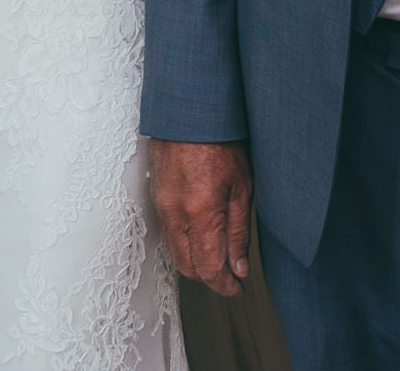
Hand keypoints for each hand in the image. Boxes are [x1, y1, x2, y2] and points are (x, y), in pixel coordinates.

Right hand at [151, 138, 253, 295]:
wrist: (189, 110)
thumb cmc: (220, 141)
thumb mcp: (242, 187)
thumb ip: (239, 232)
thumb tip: (238, 267)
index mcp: (200, 213)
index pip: (208, 268)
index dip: (224, 286)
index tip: (237, 289)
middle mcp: (175, 214)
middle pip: (188, 266)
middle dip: (210, 278)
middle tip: (232, 277)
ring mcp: (162, 205)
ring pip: (175, 252)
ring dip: (196, 262)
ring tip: (220, 257)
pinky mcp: (156, 196)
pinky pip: (169, 233)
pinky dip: (185, 244)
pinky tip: (202, 235)